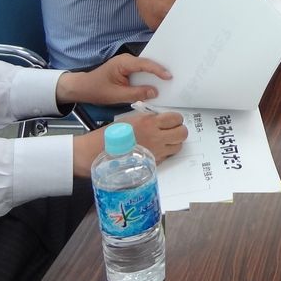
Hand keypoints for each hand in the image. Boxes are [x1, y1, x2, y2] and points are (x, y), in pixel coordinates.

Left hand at [55, 55, 170, 106]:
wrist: (82, 87)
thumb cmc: (96, 90)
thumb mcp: (116, 95)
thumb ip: (136, 94)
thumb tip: (154, 92)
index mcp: (123, 63)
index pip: (144, 64)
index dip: (158, 70)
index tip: (169, 77)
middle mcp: (127, 60)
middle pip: (148, 63)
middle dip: (160, 70)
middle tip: (174, 77)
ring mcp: (127, 64)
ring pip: (146, 67)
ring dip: (155, 74)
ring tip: (168, 81)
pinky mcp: (128, 69)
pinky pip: (141, 72)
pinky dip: (149, 77)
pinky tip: (156, 84)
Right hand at [72, 109, 187, 175]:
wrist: (98, 152)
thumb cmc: (112, 135)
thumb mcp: (131, 119)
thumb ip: (148, 119)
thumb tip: (161, 119)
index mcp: (150, 122)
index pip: (176, 118)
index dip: (176, 119)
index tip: (172, 120)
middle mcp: (156, 137)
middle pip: (182, 133)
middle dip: (179, 130)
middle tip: (172, 130)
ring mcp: (156, 151)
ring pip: (178, 146)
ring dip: (174, 143)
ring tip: (165, 141)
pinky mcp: (153, 163)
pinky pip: (167, 156)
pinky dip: (165, 153)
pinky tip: (156, 150)